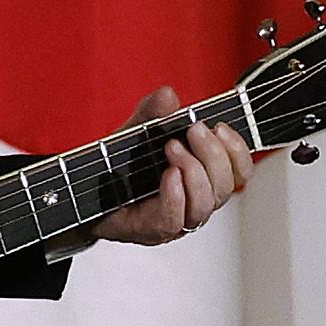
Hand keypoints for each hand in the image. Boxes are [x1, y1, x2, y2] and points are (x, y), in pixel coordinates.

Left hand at [91, 87, 252, 245]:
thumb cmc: (119, 167)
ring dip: (194, 172)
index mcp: (203, 179)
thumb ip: (153, 114)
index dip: (238, 151)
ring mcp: (177, 220)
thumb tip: (167, 95)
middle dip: (214, 155)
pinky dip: (176, 195)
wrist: (86, 194)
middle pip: (226, 187)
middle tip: (194, 130)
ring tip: (171, 148)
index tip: (220, 126)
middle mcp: (195, 202)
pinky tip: (169, 175)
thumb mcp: (136, 132)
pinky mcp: (154, 231)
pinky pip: (175, 219)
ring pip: (205, 205)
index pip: (239, 172)